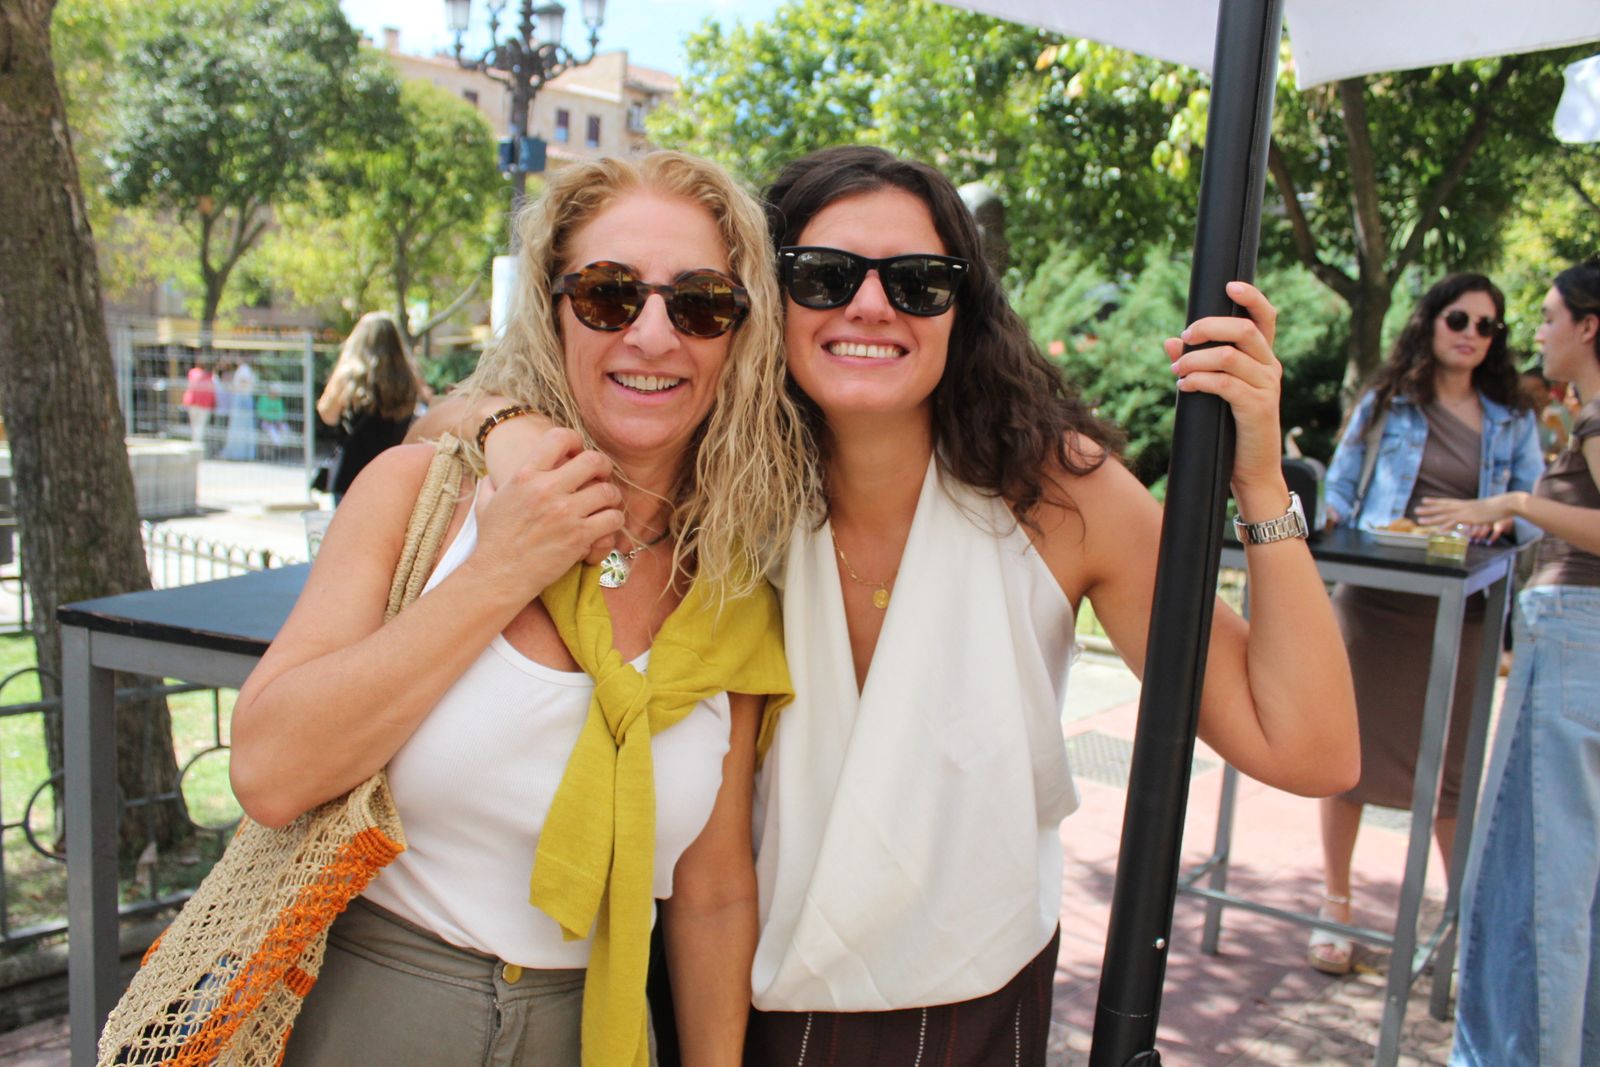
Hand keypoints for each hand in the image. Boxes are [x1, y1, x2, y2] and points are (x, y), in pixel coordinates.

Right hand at [478, 401, 615, 564]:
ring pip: (608, 490)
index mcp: (525, 475)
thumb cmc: (493, 541)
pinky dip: (613, 521)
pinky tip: (604, 526)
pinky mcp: (579, 536)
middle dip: (602, 467)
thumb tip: (491, 475)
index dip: (575, 440)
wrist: (499, 575)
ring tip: (604, 504)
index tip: (576, 453)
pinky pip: (613, 518)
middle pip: (594, 460)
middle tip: (600, 477)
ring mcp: (565, 513)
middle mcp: (547, 489)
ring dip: (611, 497)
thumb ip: (492, 484)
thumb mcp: (486, 504)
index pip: (560, 437)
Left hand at [1165, 281, 1282, 493]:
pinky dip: (1198, 381)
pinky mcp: (1258, 407)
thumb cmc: (1231, 429)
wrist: (1252, 470)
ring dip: (1195, 359)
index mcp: (1264, 358)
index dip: (1252, 297)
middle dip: (1208, 327)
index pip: (1266, 317)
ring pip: (1229, 356)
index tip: (1229, 285)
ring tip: (1177, 372)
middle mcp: (1271, 366)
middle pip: (1243, 329)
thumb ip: (1196, 364)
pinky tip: (1184, 387)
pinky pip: (1224, 383)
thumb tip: (1169, 341)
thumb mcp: (1214, 392)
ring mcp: (1267, 386)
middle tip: (1184, 338)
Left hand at [1416, 494, 1519, 541]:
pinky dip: (1447, 526)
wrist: (1507, 503)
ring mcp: (1466, 512)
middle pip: (1442, 507)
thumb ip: (1476, 512)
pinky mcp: (1471, 519)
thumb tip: (1474, 516)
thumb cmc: (1499, 506)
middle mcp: (1463, 506)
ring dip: (1432, 518)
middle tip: (1415, 510)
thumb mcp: (1484, 509)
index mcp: (1466, 503)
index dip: (1435, 501)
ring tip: (1419, 519)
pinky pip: (1456, 523)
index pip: (1447, 501)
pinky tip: (1438, 529)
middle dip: (1428, 509)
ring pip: (1445, 515)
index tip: (1424, 500)